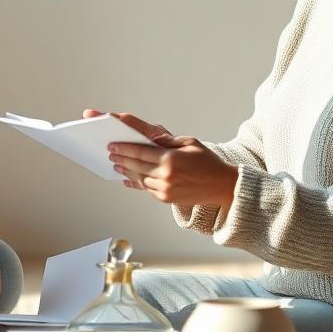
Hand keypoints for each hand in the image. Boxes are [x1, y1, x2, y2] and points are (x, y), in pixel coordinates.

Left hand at [87, 108, 236, 209]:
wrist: (223, 187)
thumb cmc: (207, 162)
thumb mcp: (189, 143)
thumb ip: (166, 139)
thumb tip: (146, 132)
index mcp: (171, 159)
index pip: (140, 151)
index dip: (124, 147)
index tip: (112, 143)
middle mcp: (166, 176)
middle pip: (135, 165)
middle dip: (120, 157)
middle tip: (110, 152)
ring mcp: (165, 189)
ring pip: (138, 178)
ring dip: (125, 170)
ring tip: (116, 163)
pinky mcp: (165, 199)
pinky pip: (145, 189)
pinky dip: (135, 182)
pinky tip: (127, 178)